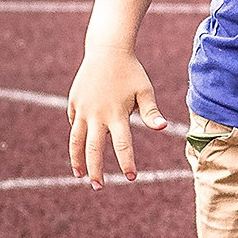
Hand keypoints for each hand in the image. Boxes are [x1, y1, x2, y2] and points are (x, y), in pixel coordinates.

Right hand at [67, 48, 168, 187]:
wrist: (107, 50)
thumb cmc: (131, 72)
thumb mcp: (145, 91)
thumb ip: (151, 113)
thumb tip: (163, 128)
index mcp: (117, 114)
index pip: (123, 145)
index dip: (127, 163)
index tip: (130, 178)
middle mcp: (97, 114)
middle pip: (94, 149)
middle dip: (96, 171)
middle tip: (99, 187)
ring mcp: (83, 109)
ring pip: (76, 141)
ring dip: (77, 160)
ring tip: (79, 175)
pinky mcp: (74, 102)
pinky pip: (74, 123)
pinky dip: (76, 136)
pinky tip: (79, 147)